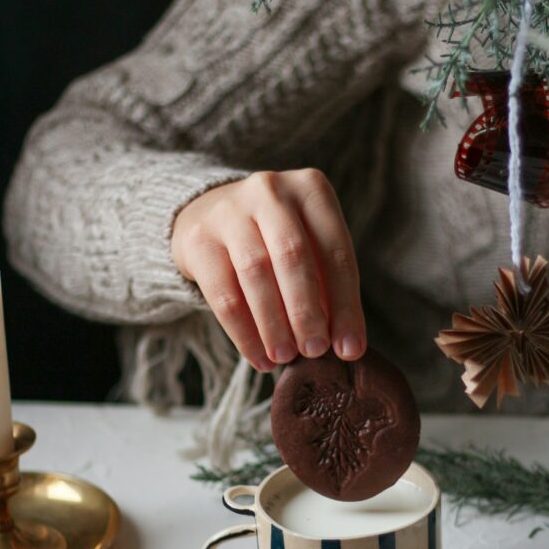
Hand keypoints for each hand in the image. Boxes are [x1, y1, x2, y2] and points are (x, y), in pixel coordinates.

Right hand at [171, 169, 365, 371]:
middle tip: (315, 351)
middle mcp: (271, 191)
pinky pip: (223, 293)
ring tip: (284, 358)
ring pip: (256, 273)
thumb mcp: (310, 248)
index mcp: (311, 190)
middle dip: (307, 311)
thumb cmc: (275, 240)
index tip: (350, 349)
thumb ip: (328, 287)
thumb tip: (346, 345)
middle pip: (293, 256)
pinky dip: (244, 332)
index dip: (345, 305)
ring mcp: (230, 210)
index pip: (335, 252)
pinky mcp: (198, 239)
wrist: (209, 215)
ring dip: (274, 324)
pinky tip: (259, 357)